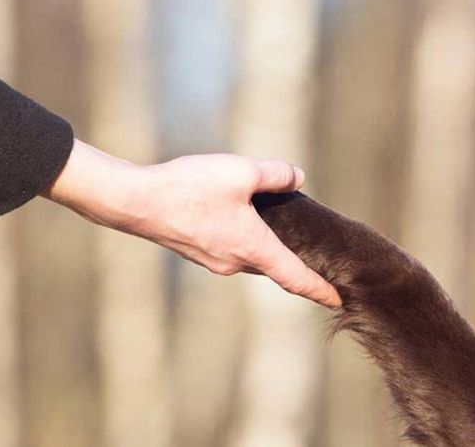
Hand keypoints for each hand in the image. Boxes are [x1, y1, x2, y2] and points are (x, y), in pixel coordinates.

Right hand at [42, 139, 341, 307]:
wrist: (135, 202)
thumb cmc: (189, 188)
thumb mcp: (241, 171)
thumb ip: (276, 175)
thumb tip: (297, 177)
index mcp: (254, 248)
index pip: (296, 278)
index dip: (321, 290)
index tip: (339, 302)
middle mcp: (235, 262)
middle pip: (277, 266)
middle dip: (298, 264)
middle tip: (322, 257)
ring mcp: (214, 260)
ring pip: (253, 257)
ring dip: (270, 248)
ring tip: (286, 231)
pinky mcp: (197, 251)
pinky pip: (233, 249)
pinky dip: (248, 241)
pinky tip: (246, 219)